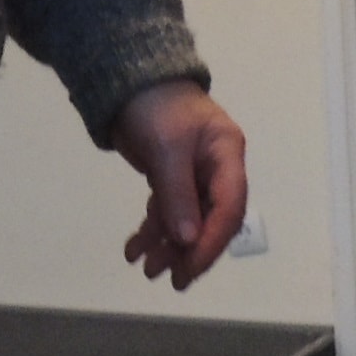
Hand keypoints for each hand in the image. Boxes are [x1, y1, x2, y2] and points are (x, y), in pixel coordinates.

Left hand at [109, 80, 249, 290]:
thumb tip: (187, 240)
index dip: (212, 242)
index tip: (190, 268)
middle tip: (170, 278)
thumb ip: (177, 193)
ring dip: (166, 245)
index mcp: (226, 155)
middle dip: (189, 251)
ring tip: (145, 268)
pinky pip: (166, 211)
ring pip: (185, 220)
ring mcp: (193, 174)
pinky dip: (151, 230)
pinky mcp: (171, 177)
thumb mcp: (167, 147)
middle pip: (210, 220)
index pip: (229, 208)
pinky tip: (134, 248)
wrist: (126, 77)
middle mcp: (216, 168)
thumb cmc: (155, 105)